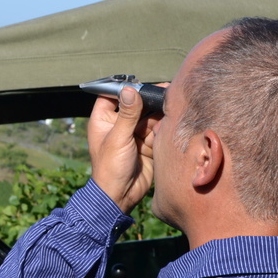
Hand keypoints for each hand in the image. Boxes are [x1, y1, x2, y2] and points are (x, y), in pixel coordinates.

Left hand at [88, 85, 161, 213]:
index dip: (125, 88)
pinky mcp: (147, 143)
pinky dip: (164, 125)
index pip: (112, 95)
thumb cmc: (110, 168)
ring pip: (149, 116)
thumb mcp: (118, 138)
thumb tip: (130, 89)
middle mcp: (118, 124)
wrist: (121, 195)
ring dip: (159, 111)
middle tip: (166, 89)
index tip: (139, 82)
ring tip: (173, 103)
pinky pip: (157, 129)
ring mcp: (134, 133)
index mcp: (103, 120)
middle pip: (135, 104)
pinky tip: (173, 118)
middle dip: (149, 99)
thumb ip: (127, 114)